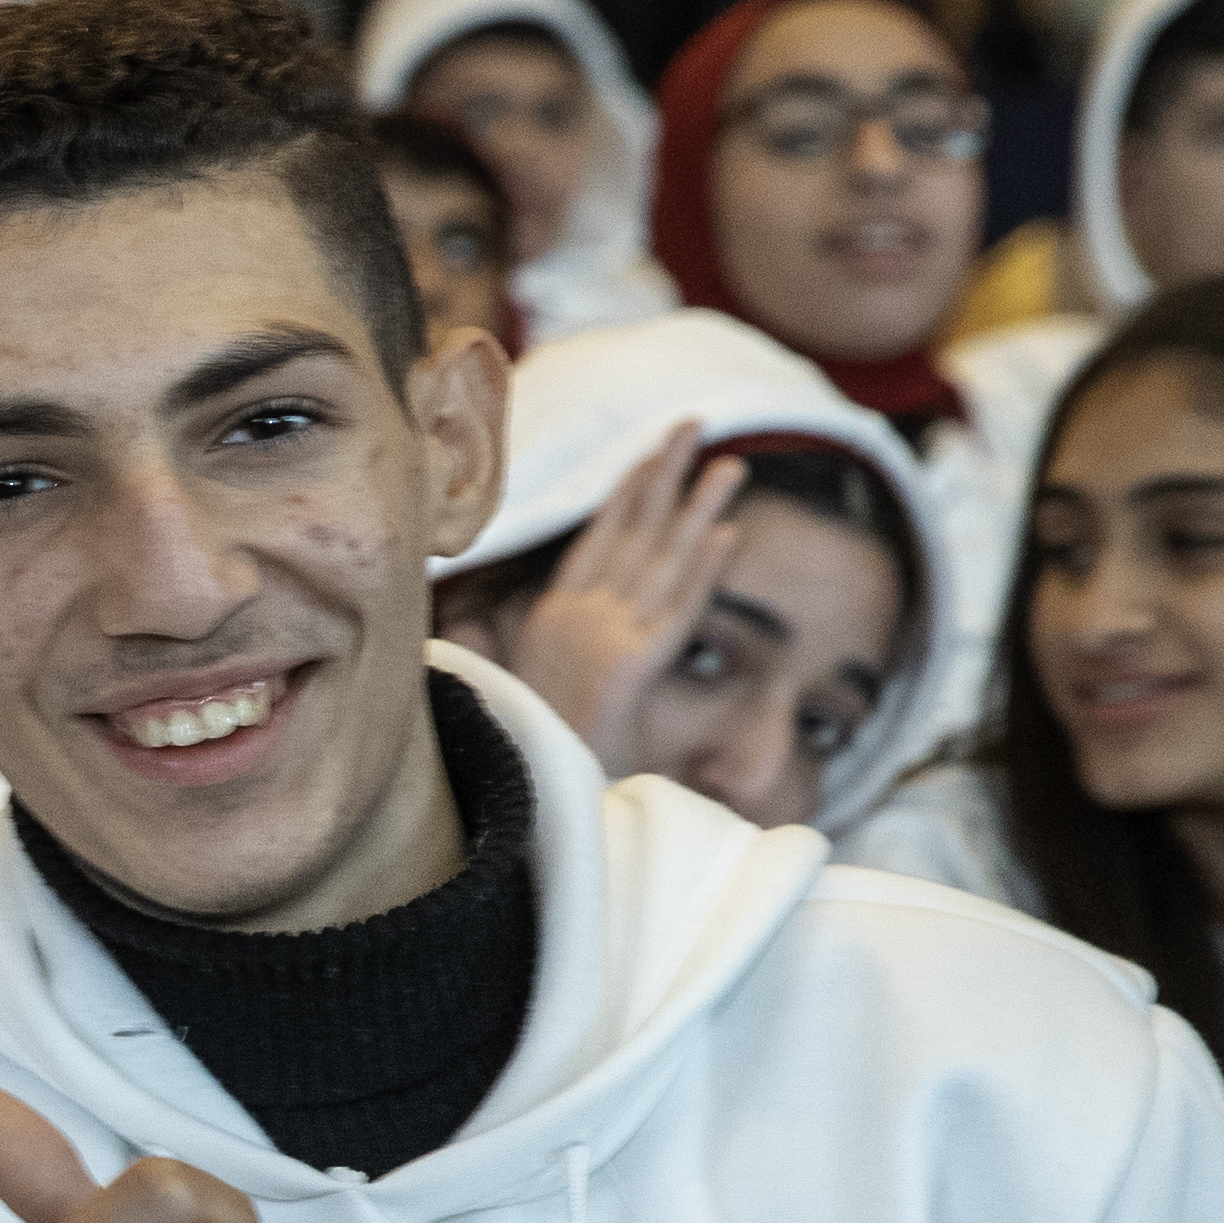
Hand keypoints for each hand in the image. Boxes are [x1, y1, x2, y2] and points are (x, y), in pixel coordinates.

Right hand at [492, 425, 742, 763]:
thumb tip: (490, 617)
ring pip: (662, 560)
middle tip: (693, 425)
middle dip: (664, 474)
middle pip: (631, 532)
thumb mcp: (524, 691)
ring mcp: (606, 637)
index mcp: (553, 619)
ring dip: (699, 507)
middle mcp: (578, 617)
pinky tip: (728, 533)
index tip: (652, 457)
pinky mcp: (634, 665)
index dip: (627, 495)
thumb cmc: (532, 753)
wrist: (526, 797)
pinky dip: (704, 569)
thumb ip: (522, 649)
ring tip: (733, 464)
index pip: (596, 542)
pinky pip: (678, 610)